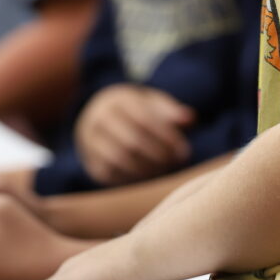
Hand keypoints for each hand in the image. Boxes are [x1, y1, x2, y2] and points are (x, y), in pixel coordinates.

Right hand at [75, 84, 195, 185]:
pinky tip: (147, 177)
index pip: (145, 120)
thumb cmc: (136, 112)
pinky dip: (131, 179)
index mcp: (117, 100)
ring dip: (145, 169)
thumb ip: (171, 111)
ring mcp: (89, 141)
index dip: (167, 139)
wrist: (99, 119)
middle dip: (158, 156)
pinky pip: (110, 174)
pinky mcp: (90, 163)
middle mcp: (98, 119)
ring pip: (118, 160)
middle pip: (131, 142)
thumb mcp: (152, 104)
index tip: (184, 152)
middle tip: (174, 163)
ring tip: (163, 170)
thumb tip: (189, 119)